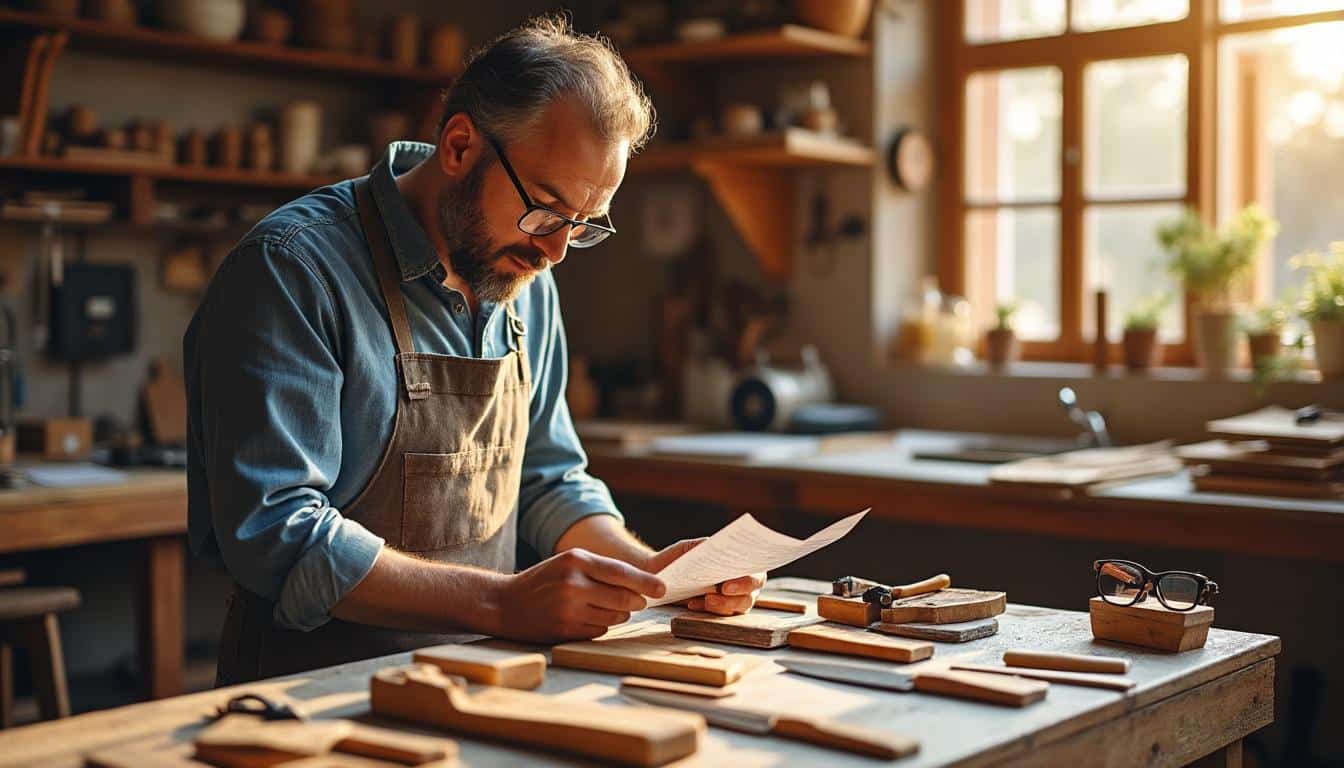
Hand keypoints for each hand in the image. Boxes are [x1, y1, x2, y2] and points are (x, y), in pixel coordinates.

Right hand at [492, 548, 666, 642]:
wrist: (503, 603)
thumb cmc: (542, 580)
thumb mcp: (568, 563)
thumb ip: (601, 571)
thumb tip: (639, 588)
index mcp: (576, 560)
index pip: (623, 573)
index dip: (647, 583)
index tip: (663, 589)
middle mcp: (574, 584)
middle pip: (624, 599)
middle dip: (635, 603)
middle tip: (638, 602)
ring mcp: (569, 610)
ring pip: (614, 618)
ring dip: (617, 616)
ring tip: (601, 607)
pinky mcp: (566, 631)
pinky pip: (599, 631)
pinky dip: (600, 627)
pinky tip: (585, 618)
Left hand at [642, 539, 765, 616]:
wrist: (659, 574)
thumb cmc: (679, 558)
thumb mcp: (688, 547)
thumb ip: (702, 546)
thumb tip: (712, 546)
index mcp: (740, 561)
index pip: (756, 568)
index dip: (749, 576)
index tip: (731, 580)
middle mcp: (742, 580)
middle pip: (753, 588)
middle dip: (740, 590)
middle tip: (724, 589)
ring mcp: (734, 598)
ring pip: (741, 605)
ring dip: (724, 604)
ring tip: (706, 600)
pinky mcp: (722, 611)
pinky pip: (724, 615)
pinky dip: (710, 611)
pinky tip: (693, 604)